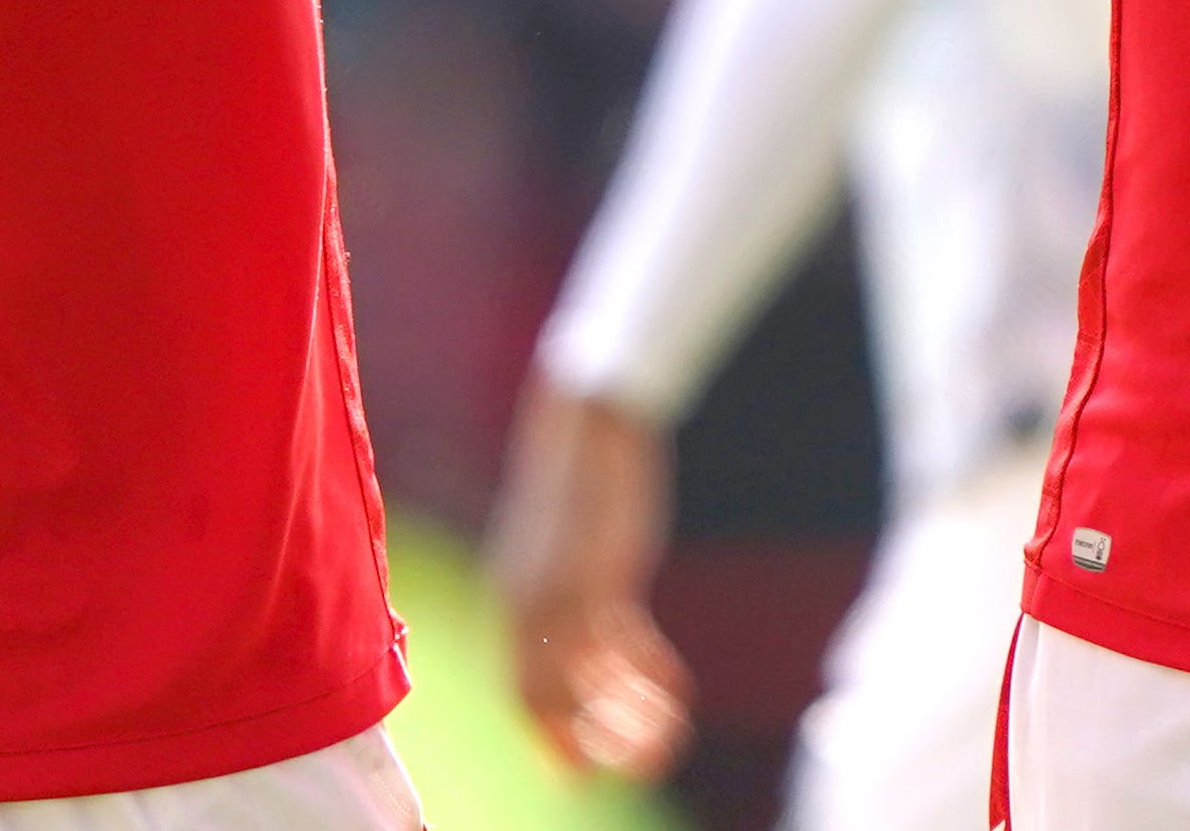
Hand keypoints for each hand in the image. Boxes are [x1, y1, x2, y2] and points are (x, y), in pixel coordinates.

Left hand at [493, 381, 694, 779]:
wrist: (591, 422)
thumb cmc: (583, 484)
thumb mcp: (572, 552)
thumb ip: (579, 600)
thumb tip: (604, 646)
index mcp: (511, 603)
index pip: (521, 696)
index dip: (553, 739)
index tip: (583, 769)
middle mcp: (524, 607)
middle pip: (546, 706)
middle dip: (592, 746)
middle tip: (637, 767)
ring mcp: (558, 593)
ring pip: (586, 688)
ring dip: (628, 725)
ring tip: (668, 744)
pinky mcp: (598, 576)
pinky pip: (621, 650)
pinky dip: (649, 678)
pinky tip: (678, 694)